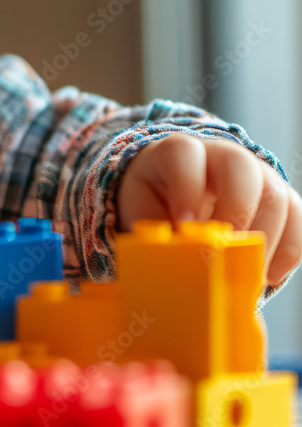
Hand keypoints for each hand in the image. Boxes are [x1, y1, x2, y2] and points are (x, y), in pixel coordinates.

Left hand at [116, 134, 301, 286]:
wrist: (171, 191)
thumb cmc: (153, 199)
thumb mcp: (140, 208)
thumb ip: (152, 227)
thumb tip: (171, 258)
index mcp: (177, 152)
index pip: (185, 154)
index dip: (187, 187)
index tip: (185, 225)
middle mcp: (220, 154)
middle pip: (240, 166)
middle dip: (236, 209)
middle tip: (225, 250)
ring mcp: (254, 172)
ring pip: (275, 192)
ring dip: (265, 237)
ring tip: (246, 272)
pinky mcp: (277, 195)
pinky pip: (296, 214)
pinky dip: (288, 248)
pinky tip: (269, 275)